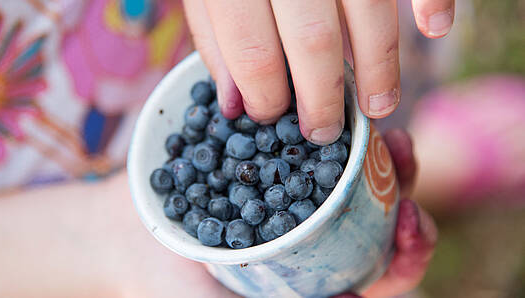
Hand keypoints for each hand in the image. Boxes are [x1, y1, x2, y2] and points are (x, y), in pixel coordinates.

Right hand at [121, 129, 435, 297]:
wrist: (122, 237)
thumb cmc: (167, 286)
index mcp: (314, 281)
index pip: (378, 273)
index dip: (406, 252)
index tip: (410, 221)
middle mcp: (312, 241)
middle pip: (375, 220)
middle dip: (399, 189)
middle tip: (402, 157)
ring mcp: (293, 202)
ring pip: (354, 182)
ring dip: (377, 158)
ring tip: (386, 133)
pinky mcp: (271, 167)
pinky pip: (312, 151)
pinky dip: (331, 135)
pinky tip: (338, 116)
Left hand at [183, 0, 454, 144]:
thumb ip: (216, 36)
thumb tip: (235, 103)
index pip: (252, 50)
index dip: (264, 96)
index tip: (271, 116)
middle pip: (312, 41)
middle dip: (322, 100)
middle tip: (324, 132)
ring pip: (368, 14)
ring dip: (378, 69)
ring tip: (377, 108)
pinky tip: (432, 31)